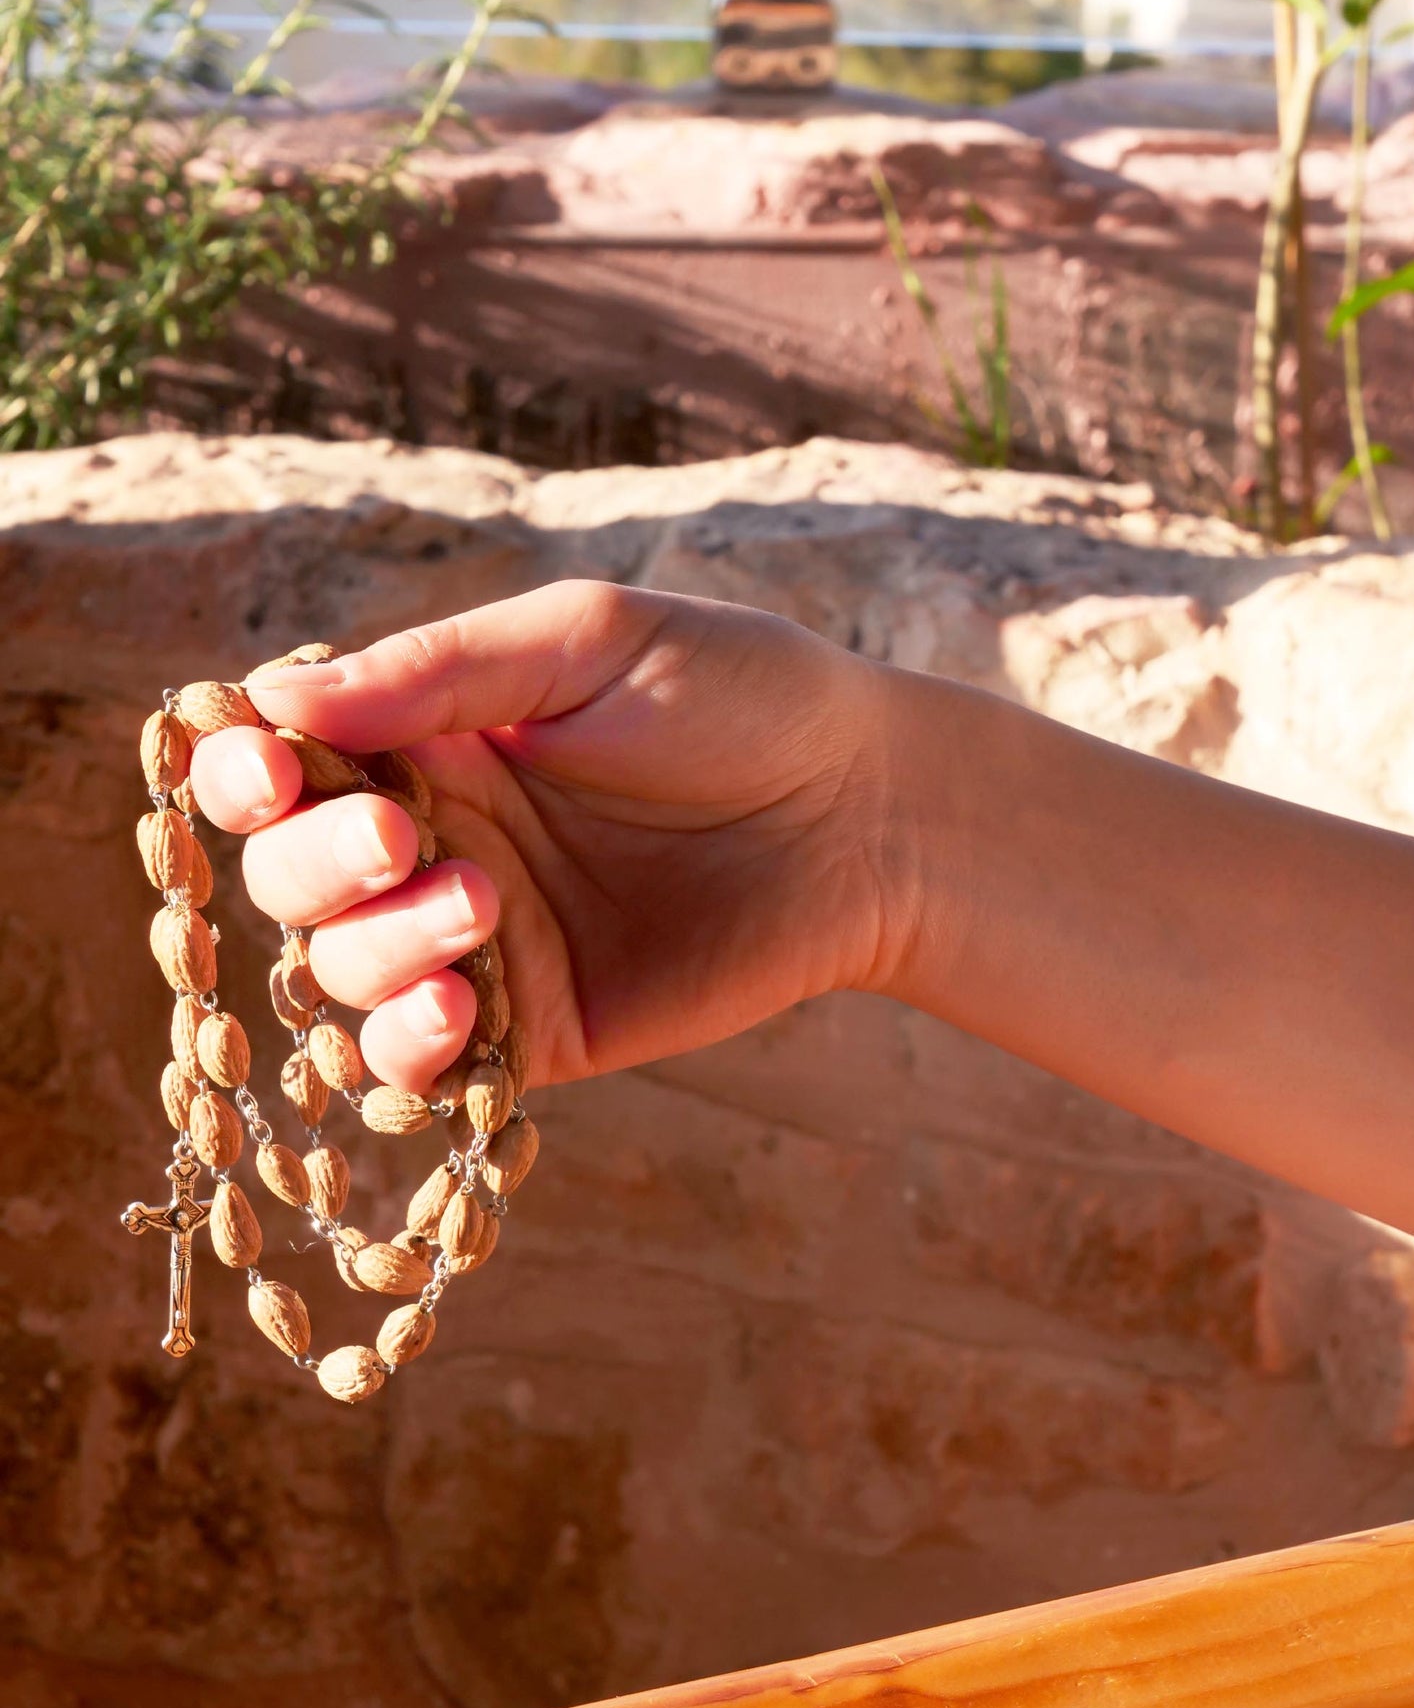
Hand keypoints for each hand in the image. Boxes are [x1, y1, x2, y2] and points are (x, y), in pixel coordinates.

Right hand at [189, 581, 897, 1092]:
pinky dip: (410, 1049)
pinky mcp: (536, 1029)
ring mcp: (481, 943)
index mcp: (430, 737)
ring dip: (376, 949)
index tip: (269, 767)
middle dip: (315, 864)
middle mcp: (436, 842)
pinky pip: (426, 1065)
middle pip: (291, 878)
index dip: (250, 773)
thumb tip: (273, 698)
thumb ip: (438, 669)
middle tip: (401, 836)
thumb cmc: (739, 697)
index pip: (286, 765)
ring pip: (343, 974)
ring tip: (479, 905)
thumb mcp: (588, 642)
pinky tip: (457, 1008)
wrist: (869, 814)